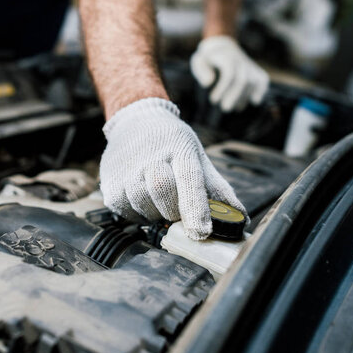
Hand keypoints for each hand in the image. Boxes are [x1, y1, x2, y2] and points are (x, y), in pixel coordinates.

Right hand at [100, 98, 247, 239]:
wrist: (136, 120)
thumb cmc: (173, 145)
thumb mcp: (198, 158)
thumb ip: (218, 190)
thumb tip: (241, 220)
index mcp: (181, 150)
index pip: (189, 179)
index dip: (196, 207)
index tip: (201, 232)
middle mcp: (152, 157)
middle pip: (164, 191)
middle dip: (175, 210)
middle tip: (178, 207)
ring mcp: (128, 170)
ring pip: (144, 206)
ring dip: (156, 212)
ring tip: (158, 197)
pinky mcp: (111, 184)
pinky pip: (127, 213)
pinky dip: (139, 213)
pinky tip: (142, 197)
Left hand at [190, 35, 268, 111]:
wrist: (222, 47)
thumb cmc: (208, 58)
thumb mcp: (198, 61)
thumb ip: (201, 71)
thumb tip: (208, 83)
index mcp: (226, 57)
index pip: (229, 73)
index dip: (222, 88)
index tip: (213, 100)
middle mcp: (240, 60)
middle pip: (242, 80)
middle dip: (234, 96)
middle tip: (225, 108)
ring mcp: (250, 65)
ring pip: (253, 82)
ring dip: (244, 97)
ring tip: (235, 107)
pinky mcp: (256, 70)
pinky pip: (263, 80)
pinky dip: (261, 91)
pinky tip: (254, 101)